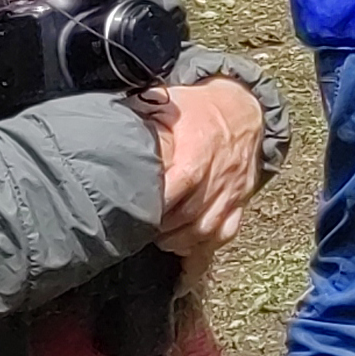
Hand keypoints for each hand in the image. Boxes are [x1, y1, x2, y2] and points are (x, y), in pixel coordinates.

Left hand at [133, 77, 264, 258]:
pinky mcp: (240, 200)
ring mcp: (232, 190)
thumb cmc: (199, 109)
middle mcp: (219, 174)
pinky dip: (206, 246)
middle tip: (141, 230)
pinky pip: (226, 232)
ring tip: (160, 240)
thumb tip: (111, 122)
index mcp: (199, 149)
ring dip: (181, 241)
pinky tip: (188, 251)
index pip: (180, 182)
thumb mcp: (171, 104)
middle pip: (191, 214)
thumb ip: (143, 113)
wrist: (242, 108)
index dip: (158, 203)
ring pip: (207, 229)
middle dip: (163, 228)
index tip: (136, 212)